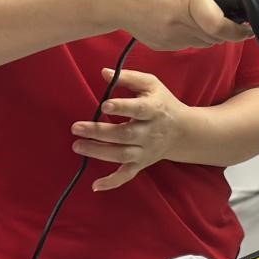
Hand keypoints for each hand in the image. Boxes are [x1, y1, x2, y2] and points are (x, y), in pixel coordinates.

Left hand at [71, 68, 196, 190]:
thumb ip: (128, 78)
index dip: (123, 107)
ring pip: (122, 154)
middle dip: (100, 132)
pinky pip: (127, 175)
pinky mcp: (142, 163)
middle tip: (76, 127)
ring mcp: (146, 150)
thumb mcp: (151, 84)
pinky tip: (95, 186)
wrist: (183, 130)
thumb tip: (103, 72)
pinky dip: (112, 182)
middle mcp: (151, 132)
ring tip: (77, 146)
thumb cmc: (161, 102)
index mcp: (154, 109)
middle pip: (125, 134)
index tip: (105, 104)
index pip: (139, 109)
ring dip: (99, 152)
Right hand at [94, 0, 253, 50]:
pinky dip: (193, 35)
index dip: (238, 31)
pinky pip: (189, 44)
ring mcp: (171, 37)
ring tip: (201, 14)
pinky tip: (183, 19)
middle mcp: (180, 21)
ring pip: (204, 42)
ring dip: (211, 33)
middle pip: (216, 36)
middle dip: (226, 29)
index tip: (247, 27)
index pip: (220, 26)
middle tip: (227, 16)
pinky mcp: (163, 45)